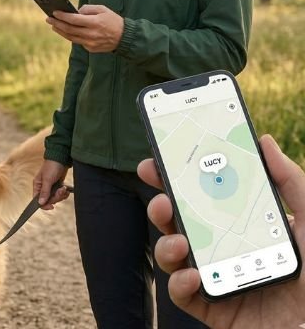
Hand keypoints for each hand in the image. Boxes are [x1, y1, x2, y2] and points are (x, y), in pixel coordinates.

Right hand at [33, 160, 70, 209]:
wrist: (61, 158)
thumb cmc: (52, 167)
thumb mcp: (47, 180)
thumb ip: (44, 192)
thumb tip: (40, 203)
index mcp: (37, 186)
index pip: (37, 200)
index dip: (44, 205)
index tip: (52, 206)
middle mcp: (43, 187)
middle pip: (48, 200)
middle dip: (56, 197)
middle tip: (60, 191)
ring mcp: (51, 187)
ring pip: (55, 198)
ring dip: (61, 195)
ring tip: (64, 188)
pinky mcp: (57, 186)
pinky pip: (60, 194)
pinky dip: (64, 193)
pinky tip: (66, 188)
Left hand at [47, 5, 123, 52]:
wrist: (125, 38)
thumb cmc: (113, 21)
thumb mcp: (103, 9)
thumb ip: (88, 9)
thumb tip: (75, 11)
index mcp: (95, 23)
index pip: (74, 19)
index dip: (62, 16)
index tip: (54, 12)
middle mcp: (91, 34)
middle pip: (69, 29)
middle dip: (57, 23)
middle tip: (48, 19)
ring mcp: (90, 43)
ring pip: (70, 37)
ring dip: (60, 31)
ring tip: (53, 26)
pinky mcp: (90, 49)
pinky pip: (78, 41)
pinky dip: (71, 36)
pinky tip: (65, 31)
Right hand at [136, 135, 304, 328]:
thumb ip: (291, 183)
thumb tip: (264, 142)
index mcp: (242, 224)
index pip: (203, 196)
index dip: (177, 177)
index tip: (159, 161)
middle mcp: (224, 248)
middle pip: (180, 222)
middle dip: (161, 206)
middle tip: (160, 198)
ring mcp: (216, 277)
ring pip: (173, 255)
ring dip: (165, 244)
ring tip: (177, 240)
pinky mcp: (214, 308)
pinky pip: (184, 294)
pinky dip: (180, 284)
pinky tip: (192, 276)